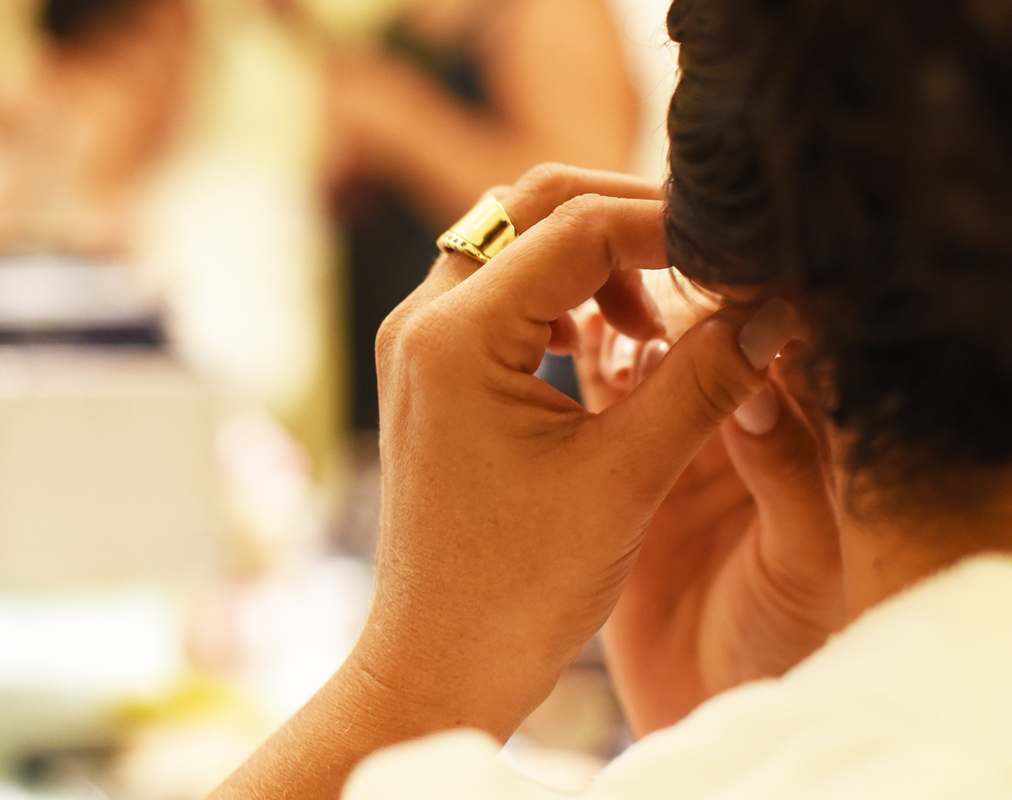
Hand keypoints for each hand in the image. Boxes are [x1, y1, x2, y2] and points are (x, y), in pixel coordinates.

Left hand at [211, 165, 795, 799]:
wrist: (440, 660)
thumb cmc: (519, 589)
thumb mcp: (626, 477)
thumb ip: (703, 378)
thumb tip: (774, 305)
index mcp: (457, 337)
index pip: (579, 226)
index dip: (672, 227)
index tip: (739, 257)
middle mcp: (422, 322)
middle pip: (534, 207)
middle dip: (627, 224)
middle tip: (702, 271)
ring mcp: (417, 344)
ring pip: (512, 242)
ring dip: (591, 259)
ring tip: (653, 324)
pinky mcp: (430, 370)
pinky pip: (497, 292)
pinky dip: (559, 296)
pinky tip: (603, 348)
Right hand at [571, 305, 845, 735]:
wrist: (702, 707)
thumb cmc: (773, 644)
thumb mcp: (801, 563)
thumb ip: (791, 472)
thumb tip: (759, 382)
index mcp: (795, 439)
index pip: (774, 347)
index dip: (748, 306)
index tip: (708, 268)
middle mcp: (736, 428)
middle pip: (707, 337)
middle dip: (677, 302)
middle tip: (634, 277)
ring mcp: (674, 444)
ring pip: (652, 356)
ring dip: (629, 324)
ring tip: (601, 307)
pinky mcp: (617, 466)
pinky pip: (605, 395)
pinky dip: (592, 362)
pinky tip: (573, 338)